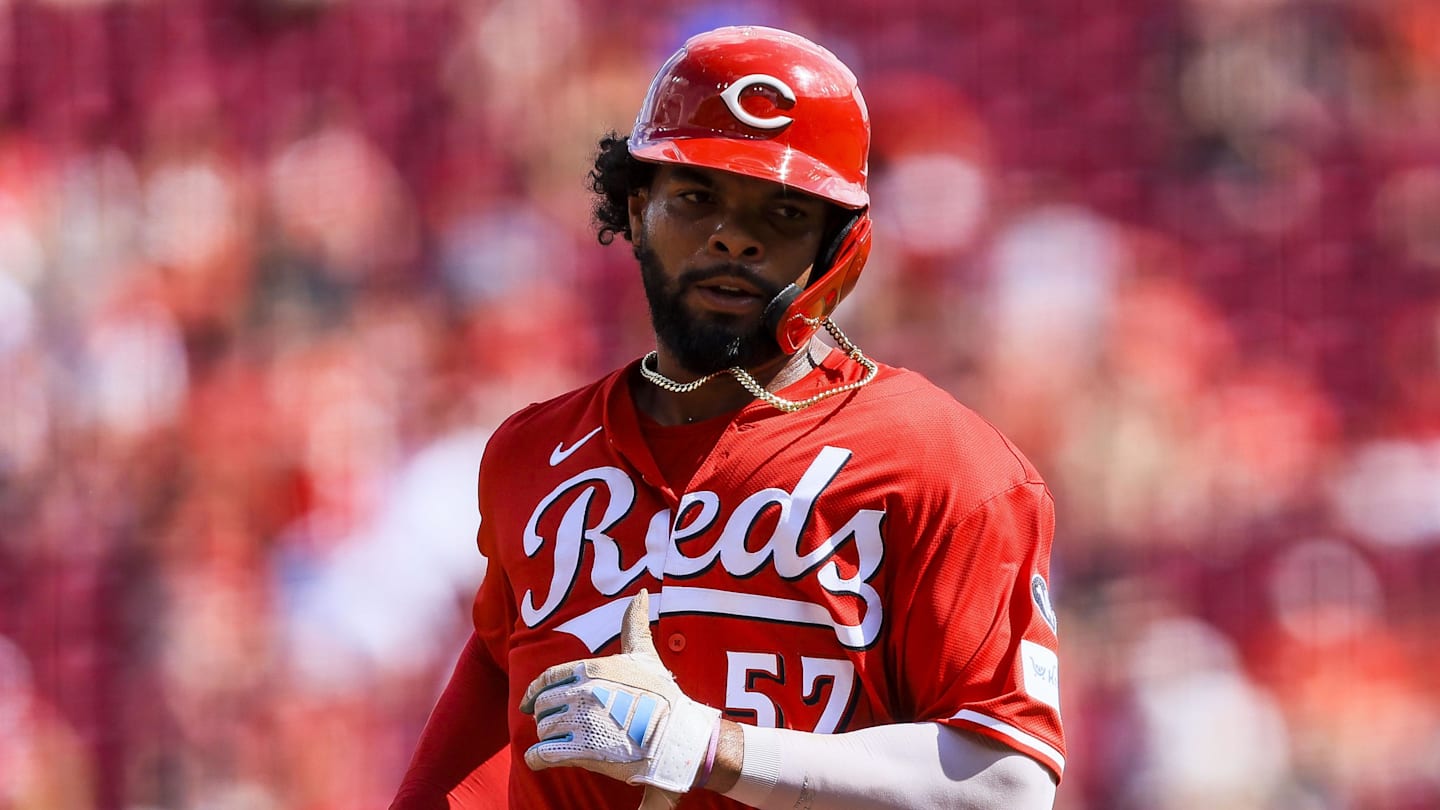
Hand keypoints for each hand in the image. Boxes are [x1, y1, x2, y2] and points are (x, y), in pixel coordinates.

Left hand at [520, 590, 720, 803]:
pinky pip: (542, 755)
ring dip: (549, 738)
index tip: (527, 703)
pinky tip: (541, 760)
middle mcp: (582, 692)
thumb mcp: (645, 655)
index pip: (548, 678)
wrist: (678, 736)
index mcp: (591, 669)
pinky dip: (536, 759)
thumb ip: (635, 624)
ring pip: (544, 730)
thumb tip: (642, 593)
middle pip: (544, 706)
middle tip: (561, 726)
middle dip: (548, 717)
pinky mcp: (582, 752)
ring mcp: (581, 722)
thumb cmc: (662, 696)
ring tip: (564, 743)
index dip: (534, 691)